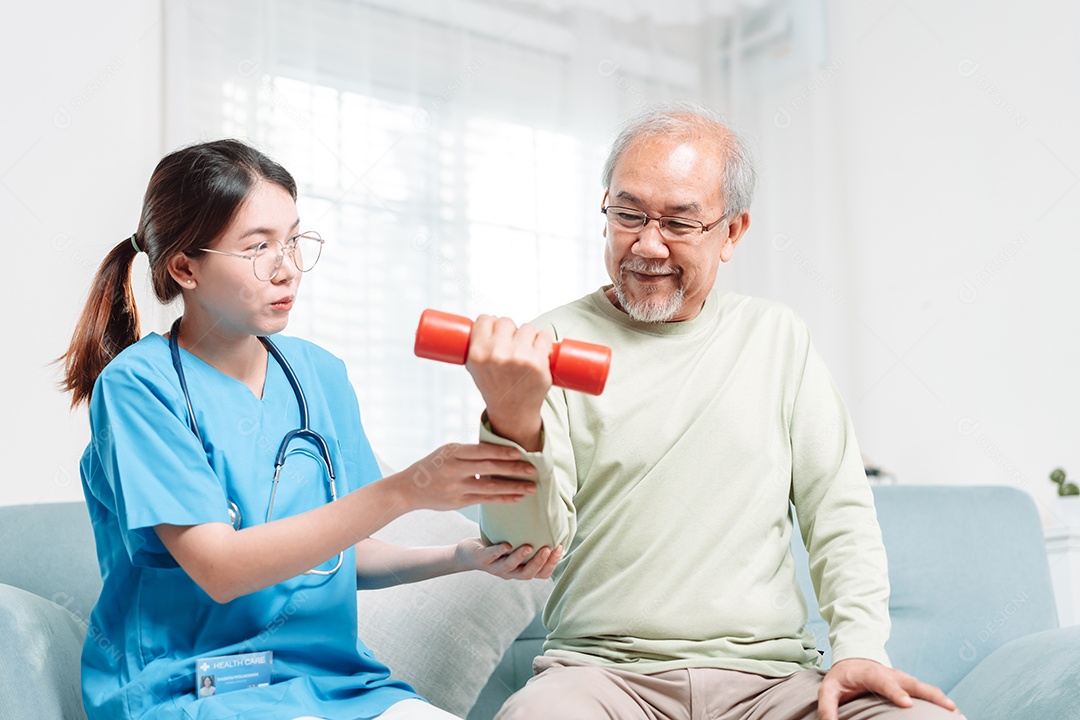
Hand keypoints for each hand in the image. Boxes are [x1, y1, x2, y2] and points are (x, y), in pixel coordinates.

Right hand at [399, 443, 537, 510]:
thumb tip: (500, 450)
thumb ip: (469, 452)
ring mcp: (456, 487)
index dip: (501, 451)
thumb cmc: (433, 466)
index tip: (520, 452)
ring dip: (513, 487)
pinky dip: (503, 499)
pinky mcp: (458, 502)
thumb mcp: (446, 452)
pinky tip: (517, 498)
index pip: (481, 450)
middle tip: (533, 470)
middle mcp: (454, 468)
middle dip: (513, 469)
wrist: (408, 489)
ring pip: (490, 487)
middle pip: (489, 468)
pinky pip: (485, 500)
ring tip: (531, 487)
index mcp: (452, 451)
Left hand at [455, 538, 562, 579]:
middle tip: (548, 549)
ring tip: (528, 547)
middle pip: (528, 574)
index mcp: (521, 570)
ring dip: (520, 557)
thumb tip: (552, 520)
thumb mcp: (517, 545)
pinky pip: (491, 556)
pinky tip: (507, 544)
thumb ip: (531, 540)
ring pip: (510, 567)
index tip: (559, 548)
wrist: (468, 553)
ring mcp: (496, 567)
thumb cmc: (497, 546)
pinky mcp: (482, 559)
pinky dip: (499, 551)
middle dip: (539, 562)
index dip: (552, 564)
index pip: (541, 574)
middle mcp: (510, 572)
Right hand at [465, 315, 552, 448]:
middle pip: (506, 321)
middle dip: (510, 330)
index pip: (484, 319)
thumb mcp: (475, 367)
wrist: (513, 410)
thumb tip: (490, 318)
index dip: (491, 324)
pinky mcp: (538, 362)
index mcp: (478, 353)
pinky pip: (544, 336)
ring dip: (527, 336)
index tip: (495, 331)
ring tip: (524, 351)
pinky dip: (544, 341)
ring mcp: (519, 357)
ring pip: (527, 327)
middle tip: (511, 344)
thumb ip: (477, 343)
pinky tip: (539, 350)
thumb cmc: (494, 385)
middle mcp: (497, 354)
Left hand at [817, 659, 961, 719]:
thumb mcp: (829, 688)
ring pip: (924, 687)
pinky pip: (927, 692)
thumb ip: (828, 706)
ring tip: (956, 712)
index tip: (907, 703)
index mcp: (870, 673)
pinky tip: (953, 712)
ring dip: (940, 698)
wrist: (854, 659)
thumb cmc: (843, 677)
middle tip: (947, 706)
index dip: (896, 692)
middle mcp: (891, 674)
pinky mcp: (909, 685)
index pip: (884, 682)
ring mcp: (902, 679)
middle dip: (930, 694)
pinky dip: (940, 700)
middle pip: (912, 683)